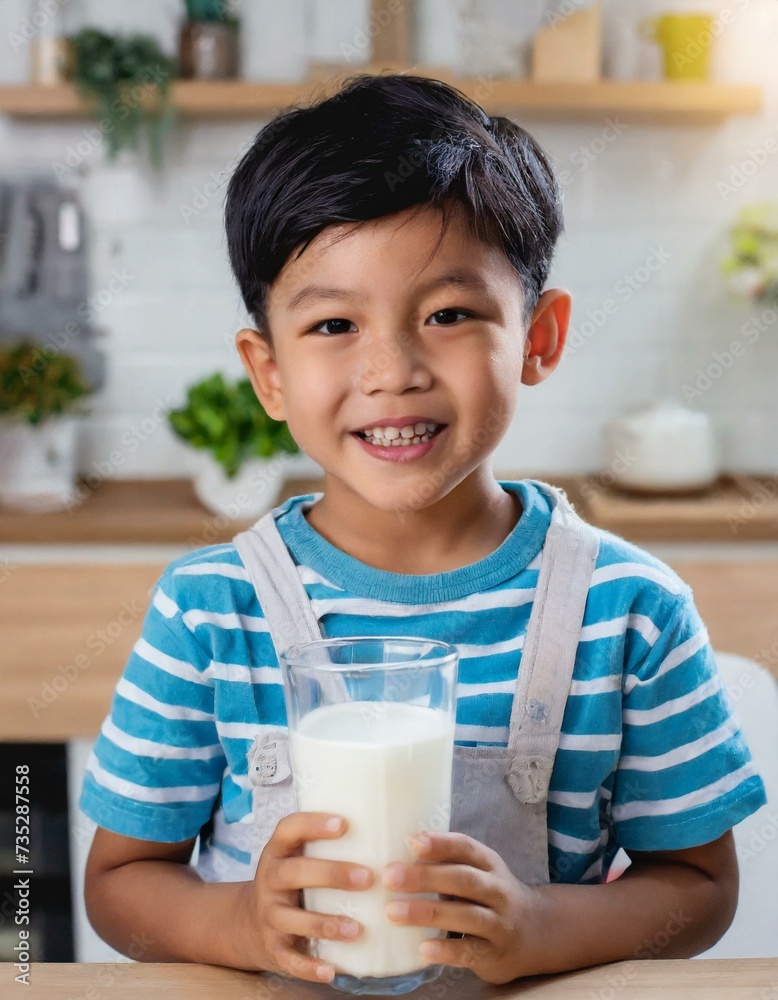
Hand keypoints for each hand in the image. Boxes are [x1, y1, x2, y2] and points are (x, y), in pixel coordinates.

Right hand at [238, 812, 373, 983]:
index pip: (288, 829)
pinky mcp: (271, 948)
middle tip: (367, 877)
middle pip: (293, 872)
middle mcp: (269, 880)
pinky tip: (331, 971)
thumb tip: (389, 832)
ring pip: (292, 919)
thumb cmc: (292, 881)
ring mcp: (268, 915)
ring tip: (357, 929)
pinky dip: (308, 967)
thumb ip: (327, 846)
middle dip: (331, 874)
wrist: (247, 922)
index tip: (344, 824)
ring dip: (325, 923)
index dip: (313, 824)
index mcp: (278, 852)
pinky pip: (288, 959)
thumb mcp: (297, 857)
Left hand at [382, 831, 536, 984]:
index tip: (412, 842)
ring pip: (465, 915)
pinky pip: (471, 950)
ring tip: (393, 912)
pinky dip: (447, 950)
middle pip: (463, 879)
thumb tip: (402, 850)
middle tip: (390, 877)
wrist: (536, 932)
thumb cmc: (491, 895)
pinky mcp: (495, 954)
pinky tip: (423, 949)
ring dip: (427, 912)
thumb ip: (449, 862)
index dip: (441, 844)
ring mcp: (499, 923)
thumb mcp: (480, 871)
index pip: (466, 848)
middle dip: (425, 877)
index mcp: (489, 864)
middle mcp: (498, 890)